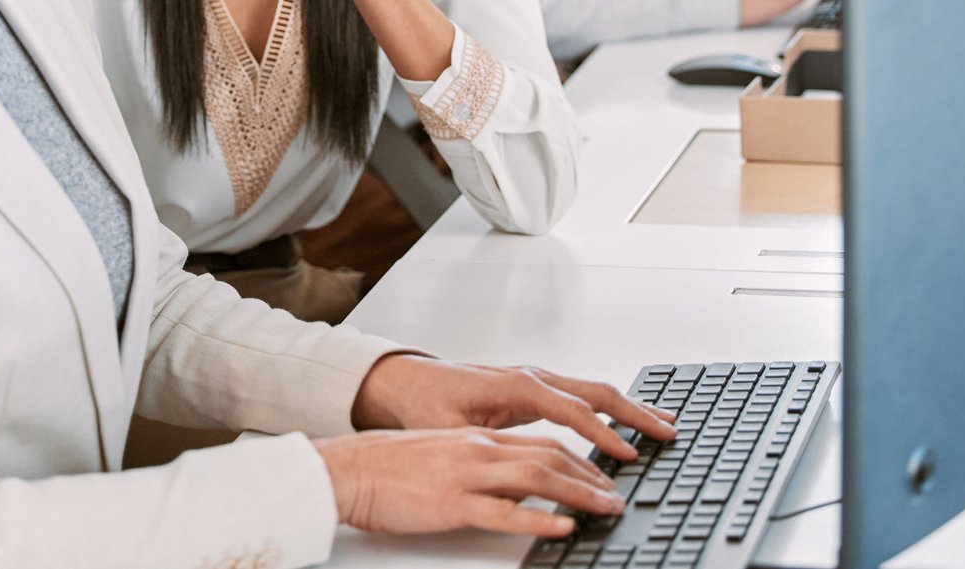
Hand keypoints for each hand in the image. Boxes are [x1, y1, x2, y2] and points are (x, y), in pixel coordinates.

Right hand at [315, 427, 624, 537]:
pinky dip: (539, 518)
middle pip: (550, 456)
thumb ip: (479, 466)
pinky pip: (505, 512)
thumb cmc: (387, 467)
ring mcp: (467, 475)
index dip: (580, 459)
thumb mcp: (442, 457)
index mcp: (476, 439)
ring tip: (608, 508)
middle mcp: (478, 450)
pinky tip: (563, 525)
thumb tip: (514, 486)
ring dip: (580, 493)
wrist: (347, 470)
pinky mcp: (453, 502)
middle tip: (618, 494)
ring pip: (538, 477)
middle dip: (592, 475)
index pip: (542, 442)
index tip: (604, 476)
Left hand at [352, 354, 675, 463]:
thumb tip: (502, 471)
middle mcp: (532, 377)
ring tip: (664, 423)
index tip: (628, 454)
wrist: (406, 381)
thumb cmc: (425, 403)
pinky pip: (583, 395)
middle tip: (669, 431)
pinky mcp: (535, 388)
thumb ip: (479, 446)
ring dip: (631, 407)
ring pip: (595, 390)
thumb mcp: (448, 429)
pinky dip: (611, 406)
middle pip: (596, 392)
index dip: (603, 434)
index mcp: (516, 385)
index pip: (573, 410)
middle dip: (635, 412)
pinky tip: (628, 419)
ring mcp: (536, 380)